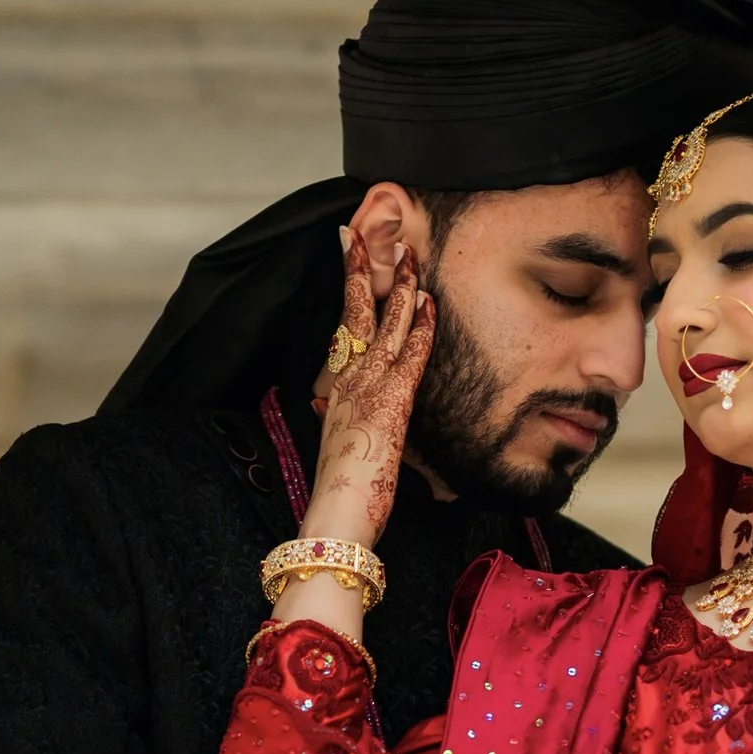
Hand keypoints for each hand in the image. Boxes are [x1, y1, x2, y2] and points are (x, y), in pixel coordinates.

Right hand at [304, 230, 433, 550]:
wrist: (335, 519)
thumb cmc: (339, 495)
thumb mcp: (334, 447)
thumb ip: (333, 420)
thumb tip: (324, 406)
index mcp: (337, 393)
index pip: (345, 332)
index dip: (349, 297)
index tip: (350, 264)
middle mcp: (349, 382)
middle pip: (355, 314)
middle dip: (361, 271)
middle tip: (364, 234)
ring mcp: (369, 388)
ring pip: (384, 325)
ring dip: (398, 287)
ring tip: (408, 253)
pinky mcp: (391, 403)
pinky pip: (410, 355)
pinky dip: (420, 326)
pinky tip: (428, 302)